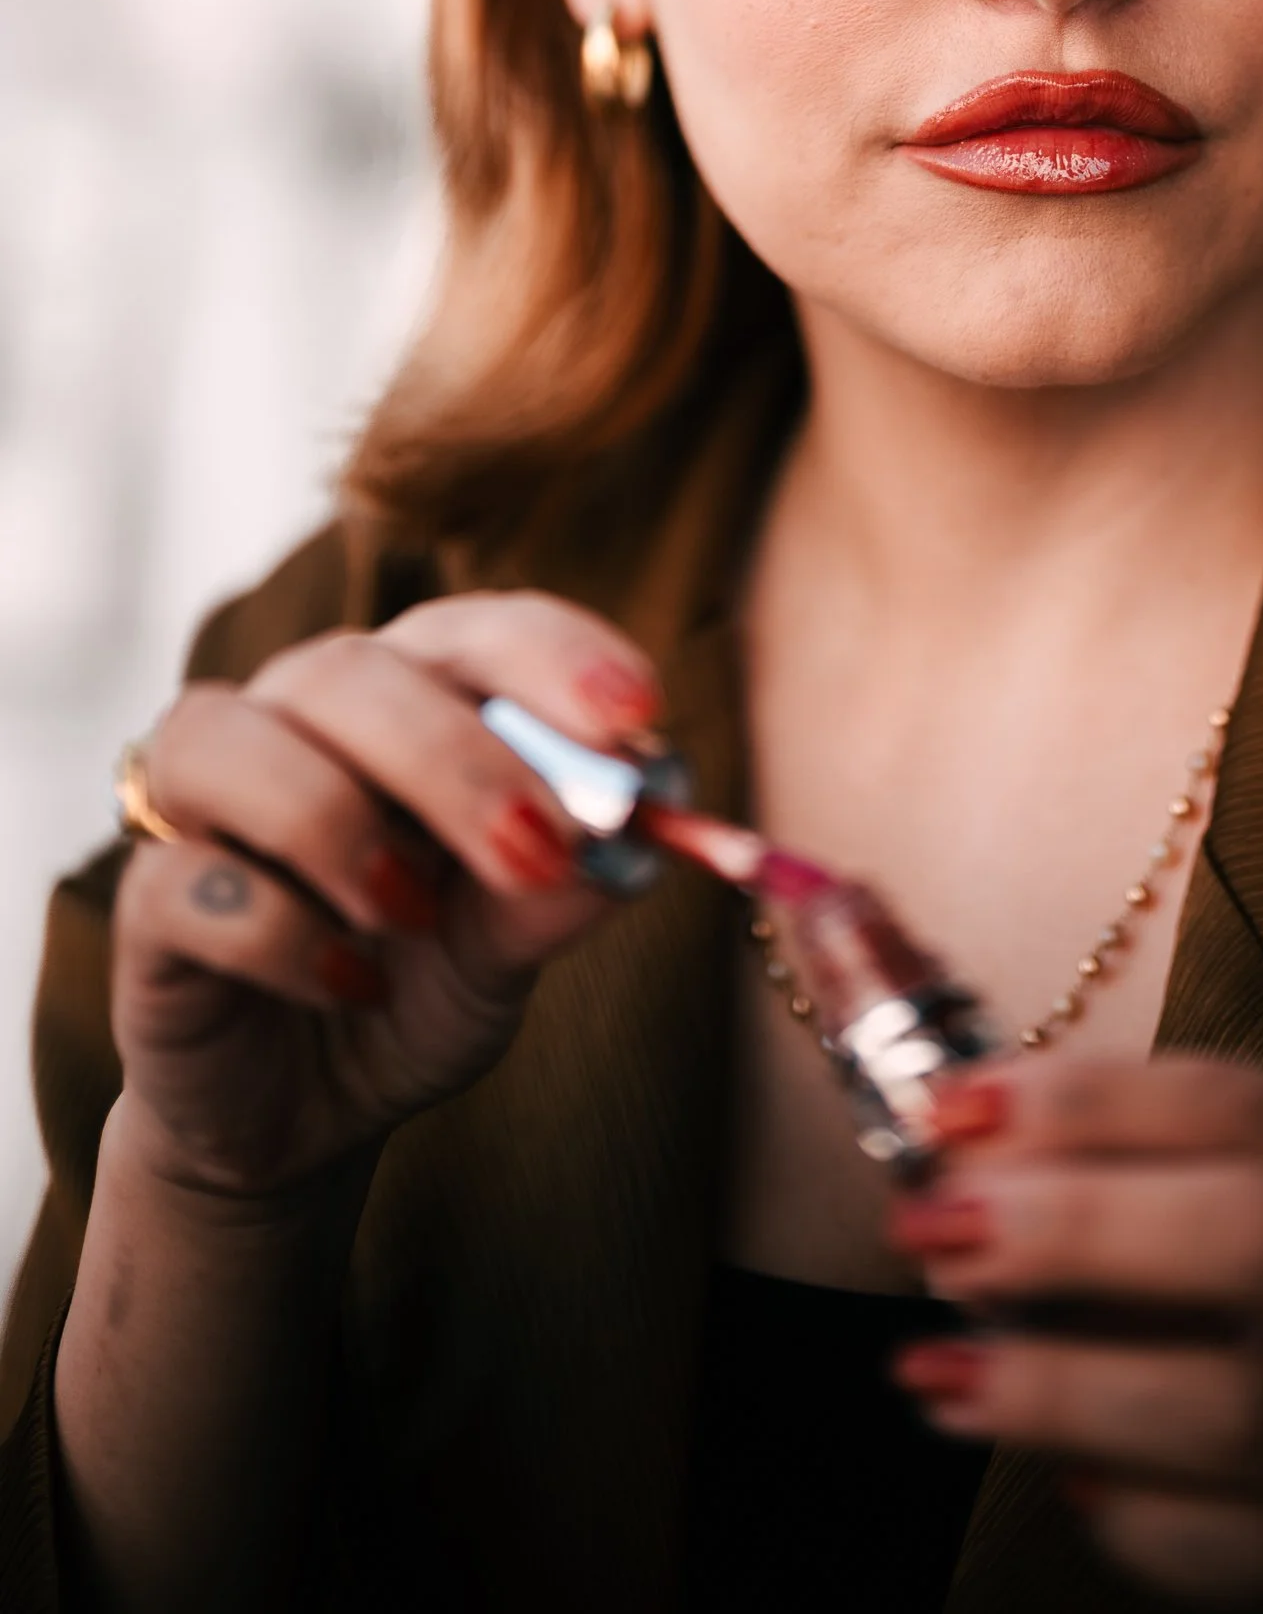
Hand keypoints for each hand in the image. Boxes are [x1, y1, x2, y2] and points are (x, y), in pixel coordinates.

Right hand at [110, 593, 659, 1203]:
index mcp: (408, 692)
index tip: (634, 717)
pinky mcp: (145, 898)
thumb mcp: (512, 945)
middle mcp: (298, 712)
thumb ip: (564, 887)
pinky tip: (347, 983)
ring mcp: (207, 795)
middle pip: (356, 673)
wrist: (310, 1113)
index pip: (473, 628)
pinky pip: (189, 881)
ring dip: (345, 830)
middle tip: (540, 850)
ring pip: (245, 745)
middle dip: (459, 761)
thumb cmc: (419, 985)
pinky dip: (283, 936)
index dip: (553, 656)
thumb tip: (637, 839)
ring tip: (416, 921)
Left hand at [889, 1058, 1262, 1605]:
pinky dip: (1138, 1514)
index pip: (1247, 1106)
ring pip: (1245, 1409)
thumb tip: (960, 1135)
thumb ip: (1136, 1157)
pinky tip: (1060, 1478)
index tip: (955, 1111)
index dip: (1092, 1101)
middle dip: (1080, 1227)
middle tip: (940, 1233)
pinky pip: (1250, 1555)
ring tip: (939, 1370)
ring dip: (1065, 1385)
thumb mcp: (1259, 1196)